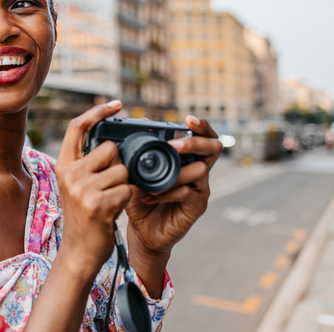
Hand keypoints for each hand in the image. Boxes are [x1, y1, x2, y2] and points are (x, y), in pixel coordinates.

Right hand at [55, 101, 131, 270]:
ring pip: (122, 171)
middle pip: (109, 149)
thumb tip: (113, 140)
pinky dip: (127, 200)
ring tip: (110, 202)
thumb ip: (88, 162)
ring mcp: (82, 189)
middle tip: (109, 186)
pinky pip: (127, 189)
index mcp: (63, 165)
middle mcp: (70, 173)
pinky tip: (113, 211)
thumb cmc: (85, 216)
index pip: (78, 127)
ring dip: (124, 186)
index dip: (98, 112)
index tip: (116, 105)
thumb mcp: (77, 184)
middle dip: (119, 165)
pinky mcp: (98, 204)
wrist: (79, 251)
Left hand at [125, 115, 221, 256]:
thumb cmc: (141, 200)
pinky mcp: (197, 206)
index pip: (204, 137)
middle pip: (213, 148)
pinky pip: (187, 192)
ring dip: (175, 172)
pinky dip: (166, 192)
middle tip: (174, 146)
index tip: (189, 119)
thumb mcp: (136, 173)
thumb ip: (140, 152)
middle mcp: (198, 171)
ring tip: (151, 181)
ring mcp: (200, 189)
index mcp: (187, 160)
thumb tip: (141, 123)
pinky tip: (149, 196)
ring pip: (200, 170)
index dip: (202, 126)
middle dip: (194, 142)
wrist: (142, 231)